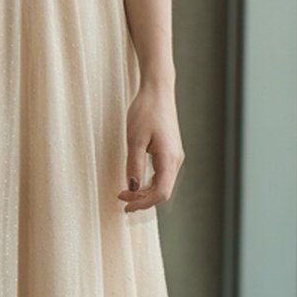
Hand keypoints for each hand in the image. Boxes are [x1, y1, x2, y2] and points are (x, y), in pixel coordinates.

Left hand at [117, 82, 183, 210]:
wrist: (158, 91)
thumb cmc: (146, 111)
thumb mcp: (134, 139)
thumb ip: (134, 165)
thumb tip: (132, 188)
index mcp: (169, 158)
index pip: (161, 193)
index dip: (143, 203)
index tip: (125, 205)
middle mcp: (176, 160)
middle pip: (163, 192)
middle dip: (142, 200)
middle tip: (120, 198)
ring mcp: (175, 156)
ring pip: (163, 184)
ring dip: (145, 192)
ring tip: (126, 192)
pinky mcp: (171, 151)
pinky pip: (162, 175)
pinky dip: (149, 183)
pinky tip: (136, 181)